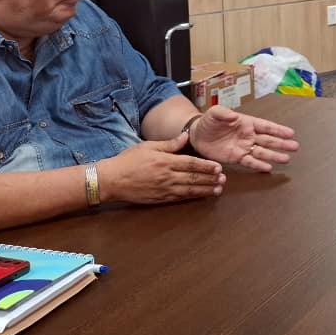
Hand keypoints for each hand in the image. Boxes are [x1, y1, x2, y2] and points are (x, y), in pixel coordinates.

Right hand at [98, 129, 225, 203]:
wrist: (112, 180)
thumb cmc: (129, 160)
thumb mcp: (149, 146)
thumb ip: (170, 143)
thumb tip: (186, 136)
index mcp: (166, 161)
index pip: (191, 163)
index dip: (207, 166)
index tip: (218, 167)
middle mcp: (167, 176)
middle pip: (194, 178)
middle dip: (210, 179)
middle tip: (224, 179)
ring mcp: (164, 189)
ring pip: (190, 190)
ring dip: (205, 190)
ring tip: (217, 189)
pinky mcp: (160, 199)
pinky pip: (180, 198)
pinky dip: (192, 197)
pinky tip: (200, 196)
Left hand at [190, 105, 299, 171]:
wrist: (196, 135)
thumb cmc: (208, 122)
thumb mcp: (214, 113)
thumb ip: (224, 114)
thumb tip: (235, 117)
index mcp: (246, 123)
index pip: (266, 126)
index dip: (278, 130)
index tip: (291, 133)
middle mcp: (248, 136)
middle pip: (268, 140)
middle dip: (282, 144)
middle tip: (295, 147)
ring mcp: (243, 147)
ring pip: (262, 152)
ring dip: (274, 156)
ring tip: (286, 159)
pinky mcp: (236, 158)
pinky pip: (249, 162)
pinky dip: (258, 165)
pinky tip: (268, 168)